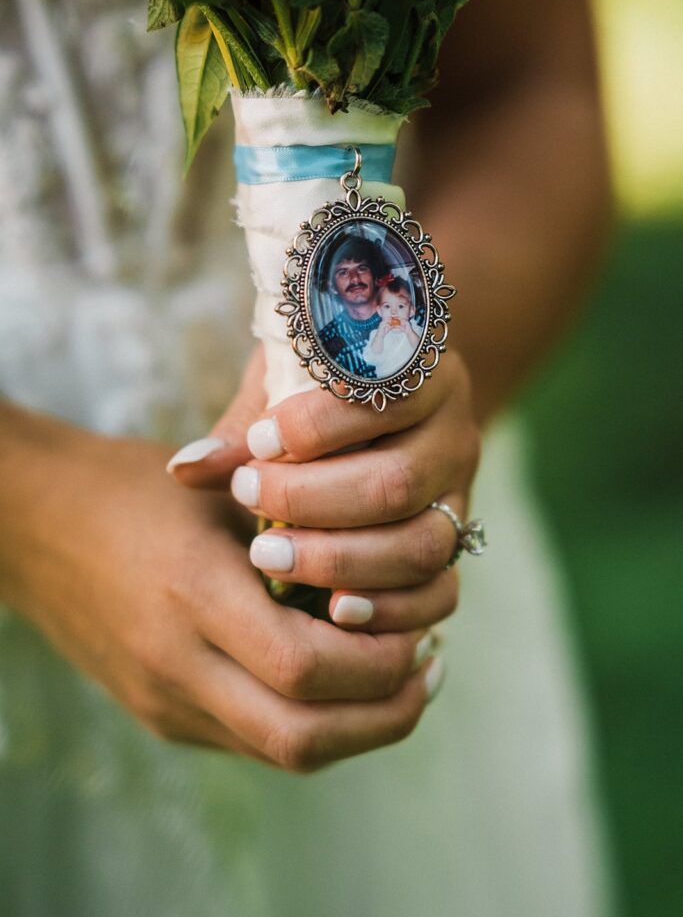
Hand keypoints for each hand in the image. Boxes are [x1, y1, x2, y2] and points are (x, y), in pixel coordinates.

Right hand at [0, 397, 437, 772]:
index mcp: (194, 591)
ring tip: (398, 680)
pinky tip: (335, 680)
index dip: (379, 660)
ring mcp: (163, 699)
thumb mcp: (221, 491)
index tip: (421, 628)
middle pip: (302, 735)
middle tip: (427, 670)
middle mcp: (176, 662)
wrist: (34, 524)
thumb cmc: (132, 488)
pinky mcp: (159, 714)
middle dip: (383, 715)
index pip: (306, 665)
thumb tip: (390, 563)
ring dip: (353, 728)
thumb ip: (297, 529)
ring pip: (281, 750)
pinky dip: (308, 720)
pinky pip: (251, 739)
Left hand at [174, 347, 479, 635]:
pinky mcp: (454, 548)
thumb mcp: (284, 386)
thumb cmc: (317, 390)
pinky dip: (389, 608)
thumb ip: (246, 427)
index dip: (317, 427)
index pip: (382, 400)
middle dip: (313, 501)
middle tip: (248, 498)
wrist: (377, 406)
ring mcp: (460, 498)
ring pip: (421, 544)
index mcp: (422, 377)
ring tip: (269, 556)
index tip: (258, 444)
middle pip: (397, 484)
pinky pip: (439, 591)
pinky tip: (334, 610)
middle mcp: (454, 437)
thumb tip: (187, 470)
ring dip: (340, 559)